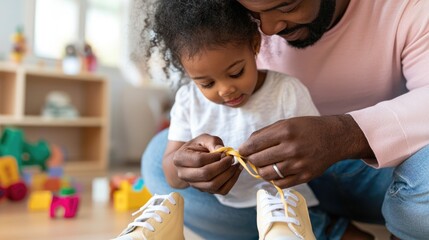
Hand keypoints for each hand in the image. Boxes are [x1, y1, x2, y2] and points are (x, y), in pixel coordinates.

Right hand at [173, 134, 241, 194]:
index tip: (224, 152)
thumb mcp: (204, 138)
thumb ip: (213, 142)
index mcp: (179, 158)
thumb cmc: (198, 146)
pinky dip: (231, 182)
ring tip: (235, 164)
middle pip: (205, 174)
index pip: (199, 160)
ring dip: (228, 174)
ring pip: (213, 185)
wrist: (193, 158)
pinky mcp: (205, 191)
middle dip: (222, 166)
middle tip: (231, 158)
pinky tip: (235, 171)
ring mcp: (194, 185)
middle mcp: (183, 174)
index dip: (214, 156)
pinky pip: (221, 191)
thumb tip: (223, 152)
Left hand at [238, 115, 372, 187]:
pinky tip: (276, 171)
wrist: (335, 137)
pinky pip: (280, 184)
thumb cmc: (306, 128)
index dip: (244, 149)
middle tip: (253, 157)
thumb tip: (244, 147)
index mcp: (285, 131)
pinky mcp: (305, 176)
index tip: (242, 151)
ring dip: (261, 170)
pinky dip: (273, 179)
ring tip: (264, 164)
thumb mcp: (285, 123)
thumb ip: (264, 134)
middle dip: (251, 160)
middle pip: (257, 160)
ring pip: (266, 174)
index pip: (254, 144)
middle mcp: (291, 148)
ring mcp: (299, 164)